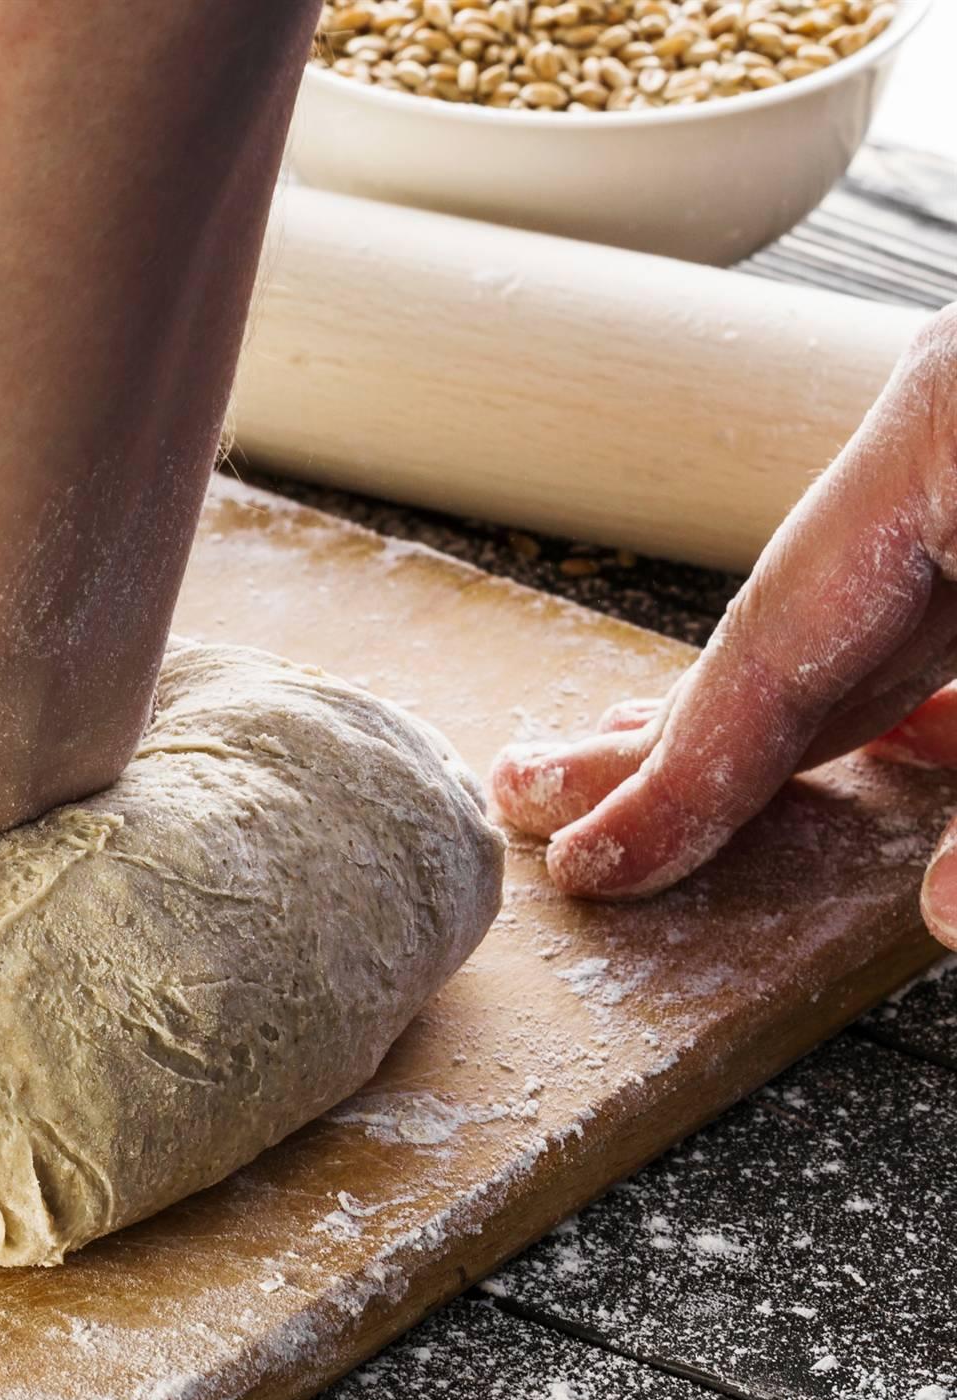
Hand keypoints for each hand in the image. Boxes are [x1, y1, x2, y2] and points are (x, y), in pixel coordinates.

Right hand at [489, 308, 956, 944]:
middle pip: (786, 626)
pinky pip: (944, 608)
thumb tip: (945, 916)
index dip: (679, 774)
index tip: (590, 860)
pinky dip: (902, 681)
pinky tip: (897, 745)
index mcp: (946, 437)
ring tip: (636, 766)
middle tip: (530, 796)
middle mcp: (944, 449)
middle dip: (668, 732)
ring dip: (766, 715)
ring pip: (859, 619)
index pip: (774, 644)